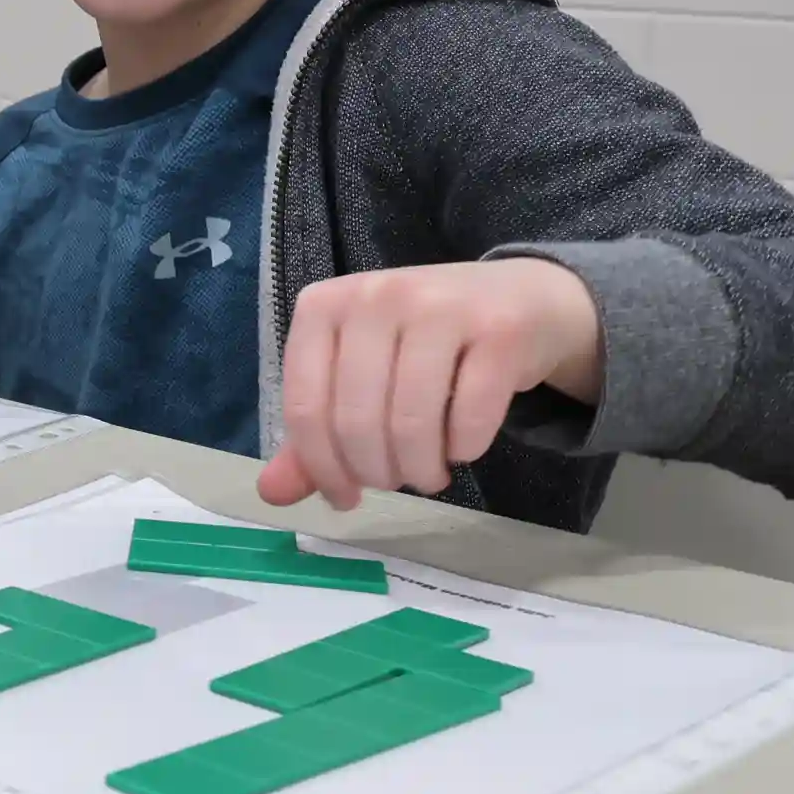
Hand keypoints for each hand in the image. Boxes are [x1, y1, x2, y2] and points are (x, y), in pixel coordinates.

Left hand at [256, 259, 601, 511]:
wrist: (522, 298)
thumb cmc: (424, 342)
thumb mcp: (360, 373)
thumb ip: (314, 431)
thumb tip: (271, 493)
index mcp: (323, 304)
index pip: (305, 407)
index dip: (322, 468)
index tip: (344, 498)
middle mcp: (376, 295)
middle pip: (356, 421)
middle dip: (377, 472)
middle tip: (397, 481)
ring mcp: (439, 305)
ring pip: (411, 423)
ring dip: (420, 469)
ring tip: (429, 473)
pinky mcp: (500, 329)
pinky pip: (470, 418)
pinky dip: (465, 449)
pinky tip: (463, 446)